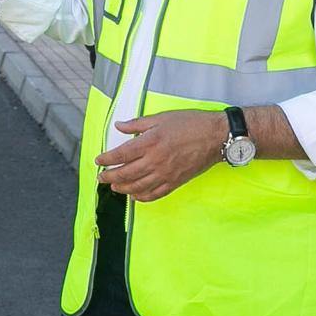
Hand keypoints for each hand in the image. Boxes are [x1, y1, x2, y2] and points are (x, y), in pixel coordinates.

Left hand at [97, 111, 225, 201]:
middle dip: (110, 177)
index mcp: (150, 142)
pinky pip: (155, 194)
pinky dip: (142, 197)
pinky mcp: (175, 182)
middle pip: (126, 174)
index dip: (107, 159)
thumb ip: (137, 124)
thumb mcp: (161, 118)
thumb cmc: (190, 123)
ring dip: (123, 189)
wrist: (216, 136)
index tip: (98, 161)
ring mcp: (165, 174)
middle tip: (101, 177)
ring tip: (114, 187)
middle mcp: (155, 160)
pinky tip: (135, 196)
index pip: (121, 154)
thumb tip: (118, 126)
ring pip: (138, 187)